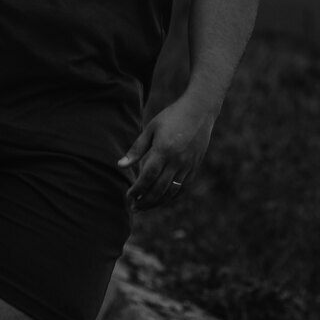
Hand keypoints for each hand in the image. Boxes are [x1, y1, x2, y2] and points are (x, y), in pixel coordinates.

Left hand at [118, 95, 214, 210]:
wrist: (200, 111)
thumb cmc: (171, 117)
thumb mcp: (151, 129)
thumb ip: (136, 149)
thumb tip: (120, 165)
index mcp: (163, 150)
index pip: (147, 177)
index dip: (137, 190)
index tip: (128, 196)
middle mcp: (177, 160)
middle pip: (159, 189)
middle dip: (145, 202)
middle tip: (134, 208)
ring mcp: (188, 165)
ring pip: (172, 192)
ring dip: (157, 202)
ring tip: (145, 207)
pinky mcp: (195, 167)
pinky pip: (183, 187)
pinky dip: (171, 196)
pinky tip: (162, 199)